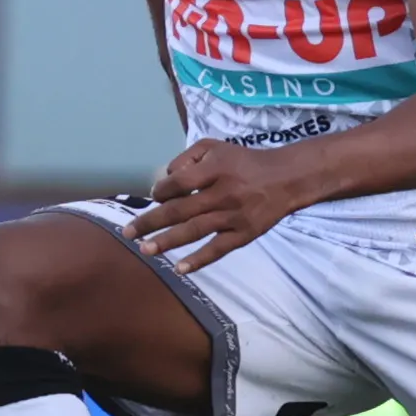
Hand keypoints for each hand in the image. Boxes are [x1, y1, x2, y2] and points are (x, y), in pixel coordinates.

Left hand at [125, 140, 303, 274]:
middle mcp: (223, 193)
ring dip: (166, 242)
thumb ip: (187, 157)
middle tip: (128, 233)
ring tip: (145, 249)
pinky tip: (180, 268)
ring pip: (194, 231)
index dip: (160, 191)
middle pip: (179, 210)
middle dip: (150, 222)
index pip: (177, 183)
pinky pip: (218, 249)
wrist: (287, 178)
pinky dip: (199, 259)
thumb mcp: (216, 147)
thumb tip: (165, 181)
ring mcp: (234, 216)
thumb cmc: (245, 162)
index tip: (154, 196)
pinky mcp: (244, 234)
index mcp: (215, 169)